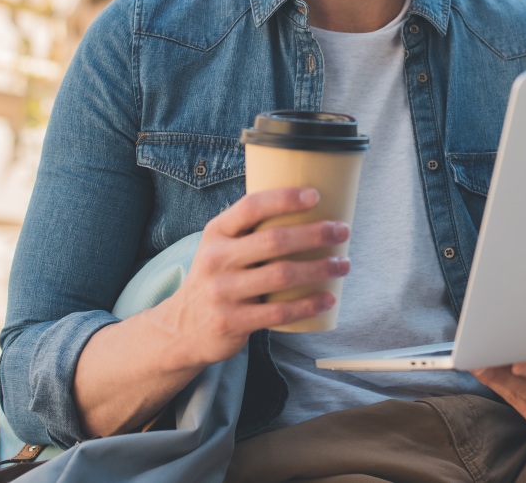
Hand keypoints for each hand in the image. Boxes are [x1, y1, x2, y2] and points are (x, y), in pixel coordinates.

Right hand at [157, 187, 349, 367]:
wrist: (182, 328)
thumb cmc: (217, 279)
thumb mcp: (220, 248)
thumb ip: (250, 232)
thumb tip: (307, 209)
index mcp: (216, 232)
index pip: (250, 207)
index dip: (284, 198)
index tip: (315, 196)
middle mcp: (216, 259)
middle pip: (274, 241)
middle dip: (315, 234)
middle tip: (342, 231)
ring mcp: (223, 292)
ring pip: (282, 276)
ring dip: (320, 269)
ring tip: (343, 265)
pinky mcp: (232, 321)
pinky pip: (279, 312)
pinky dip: (308, 305)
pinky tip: (328, 299)